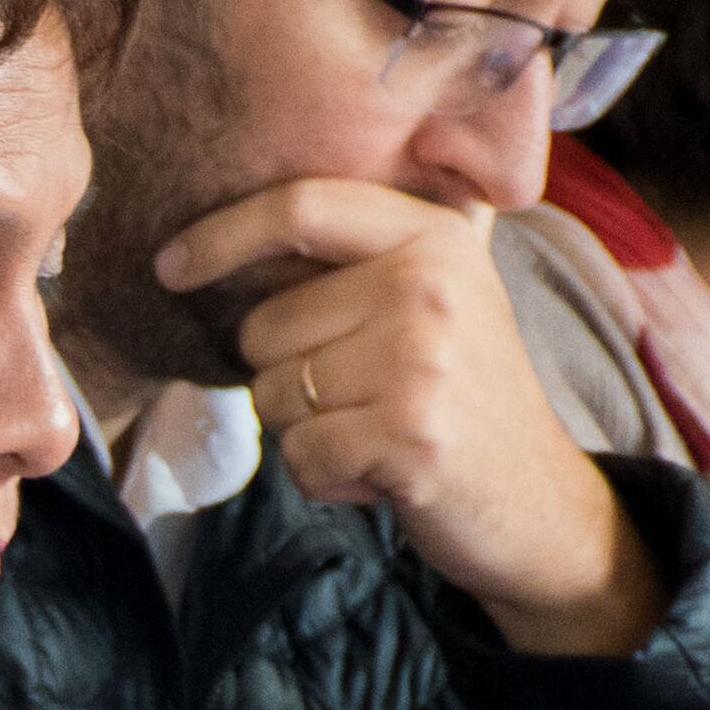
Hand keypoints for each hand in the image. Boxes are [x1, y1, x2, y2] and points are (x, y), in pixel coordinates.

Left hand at [157, 178, 659, 654]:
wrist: (540, 502)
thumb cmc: (462, 400)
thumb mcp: (433, 302)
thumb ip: (353, 263)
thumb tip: (224, 241)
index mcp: (433, 236)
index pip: (301, 206)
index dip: (221, 235)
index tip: (169, 265)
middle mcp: (430, 285)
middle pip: (265, 325)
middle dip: (285, 377)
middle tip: (363, 399)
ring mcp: (422, 359)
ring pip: (272, 395)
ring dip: (306, 431)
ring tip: (376, 432)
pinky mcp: (409, 434)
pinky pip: (298, 454)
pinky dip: (323, 476)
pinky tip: (379, 472)